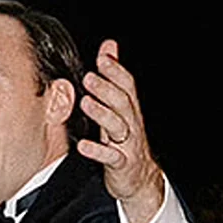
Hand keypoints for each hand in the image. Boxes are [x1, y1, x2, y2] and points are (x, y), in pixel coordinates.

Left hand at [77, 40, 163, 222]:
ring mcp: (128, 145)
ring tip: (85, 103)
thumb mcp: (121, 106)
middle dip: (107, 90)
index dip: (117, 71)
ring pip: (118, 127)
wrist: (140, 178)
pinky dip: (98, 151)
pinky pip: (111, 157)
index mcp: (130, 109)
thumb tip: (109, 45)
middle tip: (89, 77)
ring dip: (102, 114)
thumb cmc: (125, 138)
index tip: (103, 57)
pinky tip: (83, 145)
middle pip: (123, 103)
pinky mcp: (122, 165)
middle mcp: (131, 124)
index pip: (127, 86)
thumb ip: (114, 76)